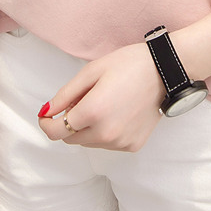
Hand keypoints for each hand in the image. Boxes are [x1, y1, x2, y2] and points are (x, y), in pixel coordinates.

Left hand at [38, 43, 163, 151]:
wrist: (165, 71)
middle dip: (69, 122)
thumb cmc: (129, 64)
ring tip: (102, 103)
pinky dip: (104, 132)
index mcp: (92, 112)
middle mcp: (105, 133)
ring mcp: (120, 142)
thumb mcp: (92, 71)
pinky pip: (107, 144)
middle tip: (82, 99)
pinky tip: (116, 112)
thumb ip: (65, 94)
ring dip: (87, 128)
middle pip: (70, 138)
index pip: (56, 131)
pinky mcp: (132, 145)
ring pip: (88, 142)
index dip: (46, 123)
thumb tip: (46, 112)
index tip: (46, 115)